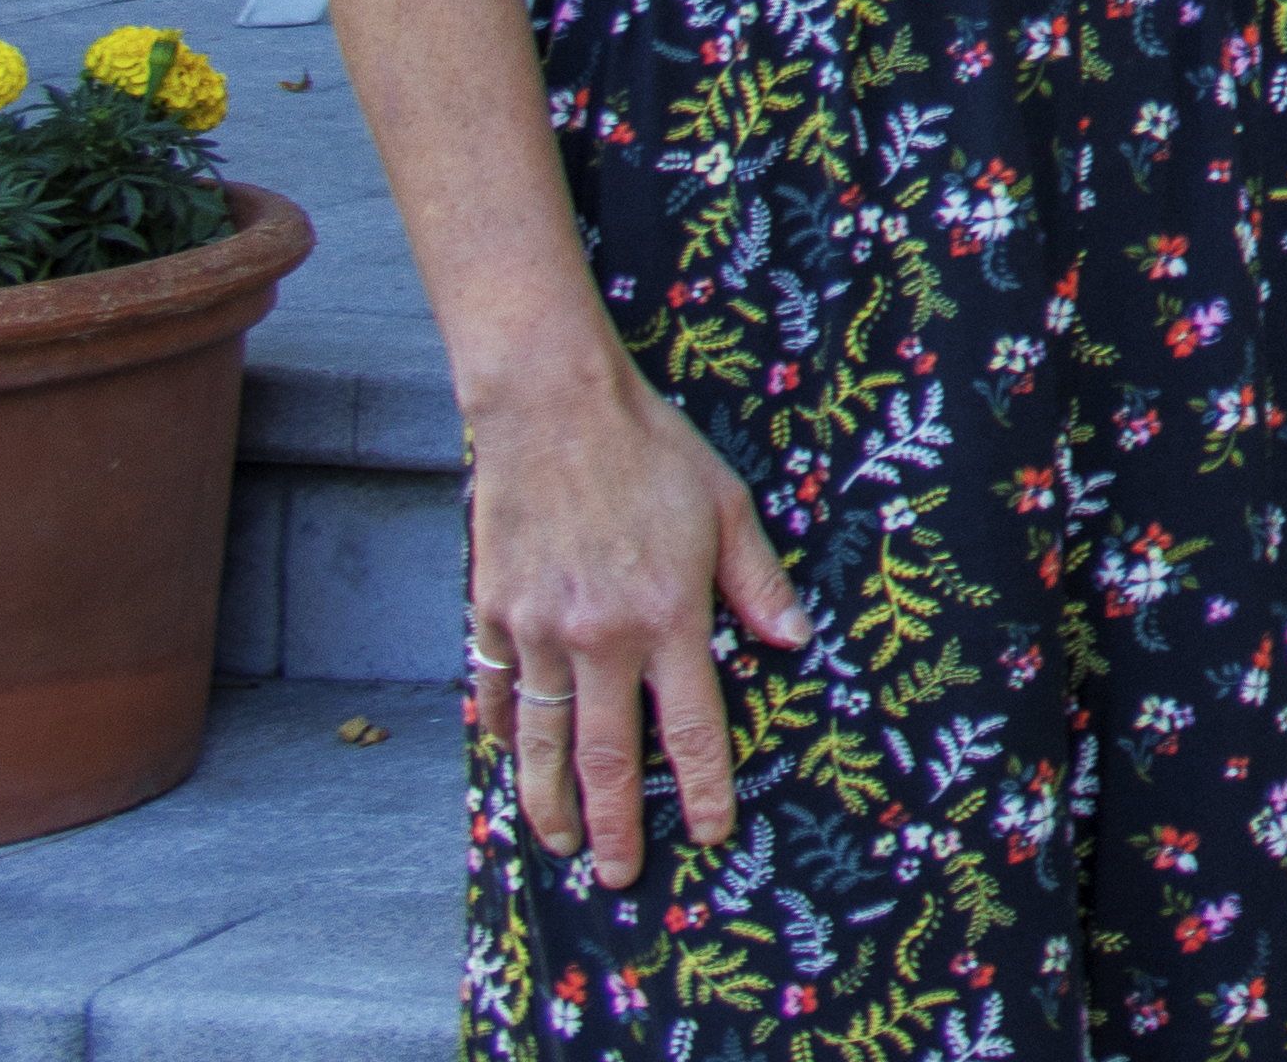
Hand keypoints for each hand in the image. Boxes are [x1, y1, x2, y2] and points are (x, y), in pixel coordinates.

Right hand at [463, 363, 806, 886]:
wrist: (553, 409)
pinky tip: (505, 759)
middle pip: (608, 759)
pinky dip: (497, 733)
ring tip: (560, 844)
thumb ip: (756, 583)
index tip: (710, 833)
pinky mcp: (491, 614)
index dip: (704, 788)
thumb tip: (795, 641)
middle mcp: (599, 639)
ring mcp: (537, 632)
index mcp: (668, 617)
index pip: (691, 728)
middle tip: (618, 877)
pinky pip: (492, 691)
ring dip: (549, 802)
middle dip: (616, 826)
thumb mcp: (726, 508)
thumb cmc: (651, 451)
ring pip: (540, 742)